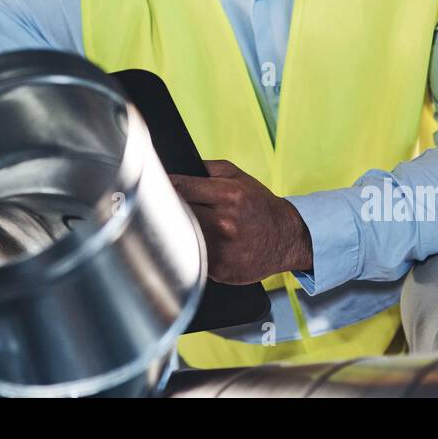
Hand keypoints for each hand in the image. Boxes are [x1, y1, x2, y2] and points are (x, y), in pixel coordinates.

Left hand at [170, 160, 312, 284]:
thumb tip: (173, 169)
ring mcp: (222, 248)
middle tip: (157, 206)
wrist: (286, 237)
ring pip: (180, 237)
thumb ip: (205, 169)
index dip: (161, 186)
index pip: (180, 187)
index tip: (152, 186)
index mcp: (228, 195)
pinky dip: (188, 250)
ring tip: (174, 226)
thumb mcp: (237, 176)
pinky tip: (193, 244)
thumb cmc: (258, 205)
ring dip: (173, 231)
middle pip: (176, 213)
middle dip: (164, 208)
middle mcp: (225, 222)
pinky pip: (192, 258)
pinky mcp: (220, 269)